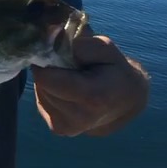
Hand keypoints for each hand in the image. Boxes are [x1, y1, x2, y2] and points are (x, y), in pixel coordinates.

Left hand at [32, 35, 148, 136]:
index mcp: (92, 98)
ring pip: (41, 92)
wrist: (125, 102)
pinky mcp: (58, 129)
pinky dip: (51, 92)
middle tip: (70, 66)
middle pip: (42, 84)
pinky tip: (68, 91)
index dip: (47, 60)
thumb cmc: (115, 70)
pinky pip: (43, 102)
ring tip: (72, 79)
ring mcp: (67, 127)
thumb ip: (79, 43)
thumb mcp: (105, 48)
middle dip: (51, 70)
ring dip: (51, 81)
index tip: (58, 51)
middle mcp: (78, 118)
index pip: (47, 78)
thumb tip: (50, 38)